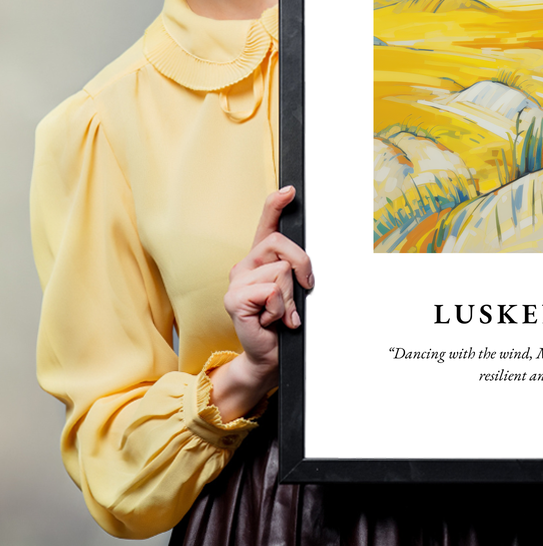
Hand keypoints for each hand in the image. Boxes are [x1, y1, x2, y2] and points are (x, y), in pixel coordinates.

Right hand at [209, 186, 313, 420]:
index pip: (266, 224)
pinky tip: (271, 321)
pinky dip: (280, 309)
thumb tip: (305, 263)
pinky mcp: (234, 299)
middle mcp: (245, 265)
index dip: (276, 204)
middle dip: (302, 266)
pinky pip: (271, 291)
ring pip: (281, 271)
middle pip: (281, 244)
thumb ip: (295, 270)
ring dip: (290, 298)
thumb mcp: (294, 290)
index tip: (290, 190)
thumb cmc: (283, 322)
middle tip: (303, 290)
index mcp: (260, 259)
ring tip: (282, 313)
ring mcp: (236, 281)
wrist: (269, 355)